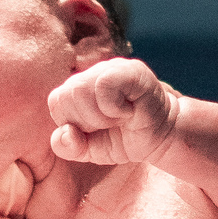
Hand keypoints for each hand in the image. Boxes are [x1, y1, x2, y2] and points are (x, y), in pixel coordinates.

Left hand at [48, 58, 178, 163]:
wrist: (161, 138)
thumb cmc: (124, 139)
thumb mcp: (90, 150)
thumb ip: (68, 147)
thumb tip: (66, 132)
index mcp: (78, 88)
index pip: (56, 101)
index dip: (72, 122)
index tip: (95, 129)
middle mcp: (93, 73)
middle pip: (67, 95)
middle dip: (87, 121)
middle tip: (110, 124)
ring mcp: (112, 68)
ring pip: (81, 89)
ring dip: (100, 116)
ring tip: (119, 118)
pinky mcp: (131, 70)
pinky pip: (104, 84)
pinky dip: (113, 107)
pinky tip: (127, 111)